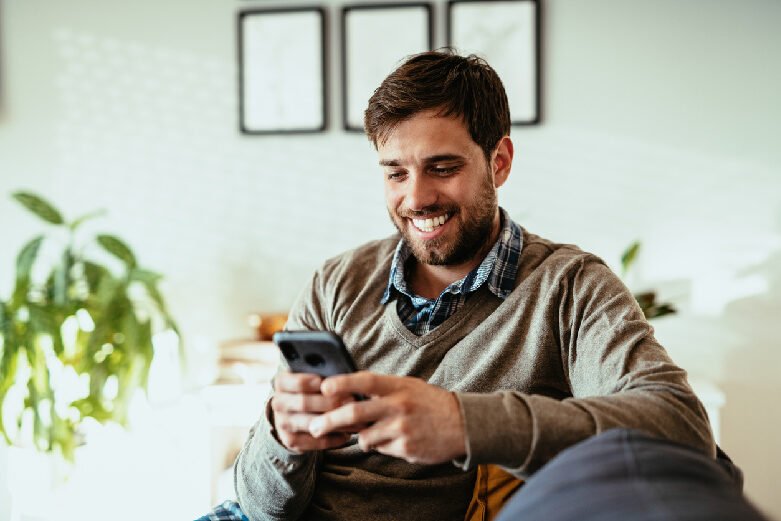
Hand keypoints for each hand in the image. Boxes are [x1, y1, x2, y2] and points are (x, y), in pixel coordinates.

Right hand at [270, 371, 357, 452]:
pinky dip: (332, 439)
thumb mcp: (313, 377)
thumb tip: (343, 377)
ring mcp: (283, 423)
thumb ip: (323, 376)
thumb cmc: (312, 389)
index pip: (296, 382)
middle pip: (304, 403)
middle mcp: (278, 402)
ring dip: (334, 422)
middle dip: (329, 402)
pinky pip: (313, 441)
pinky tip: (346, 434)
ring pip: (311, 424)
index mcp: (282, 382)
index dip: (311, 382)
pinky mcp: (290, 440)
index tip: (326, 383)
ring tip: (354, 420)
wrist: (296, 412)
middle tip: (352, 401)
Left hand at [308, 372, 465, 464]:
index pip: (365, 380)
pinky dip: (380, 446)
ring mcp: (402, 428)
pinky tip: (394, 440)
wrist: (463, 424)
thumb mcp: (408, 387)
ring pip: (364, 436)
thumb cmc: (430, 403)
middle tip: (314, 427)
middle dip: (329, 421)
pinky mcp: (406, 448)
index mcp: (399, 386)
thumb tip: (348, 394)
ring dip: (361, 438)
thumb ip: (381, 390)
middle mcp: (399, 405)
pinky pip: (380, 449)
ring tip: (369, 434)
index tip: (323, 387)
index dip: (342, 383)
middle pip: (355, 412)